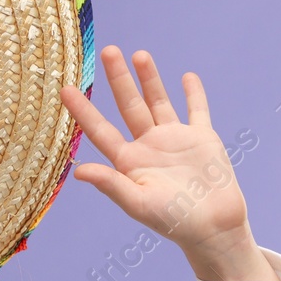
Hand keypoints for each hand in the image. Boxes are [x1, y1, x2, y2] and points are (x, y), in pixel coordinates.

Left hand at [58, 46, 276, 280]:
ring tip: (138, 54)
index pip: (100, 130)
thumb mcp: (139, 204)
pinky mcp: (202, 139)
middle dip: (118, 79)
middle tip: (109, 51)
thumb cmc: (173, 221)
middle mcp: (148, 146)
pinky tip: (187, 76)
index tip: (66, 89)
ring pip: (158, 102)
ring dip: (149, 79)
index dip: (83, 111)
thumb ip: (111, 185)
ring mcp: (175, 140)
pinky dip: (194, 94)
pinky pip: (197, 110)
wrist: (214, 228)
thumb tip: (79, 171)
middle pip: (129, 106)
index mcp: (129, 162)